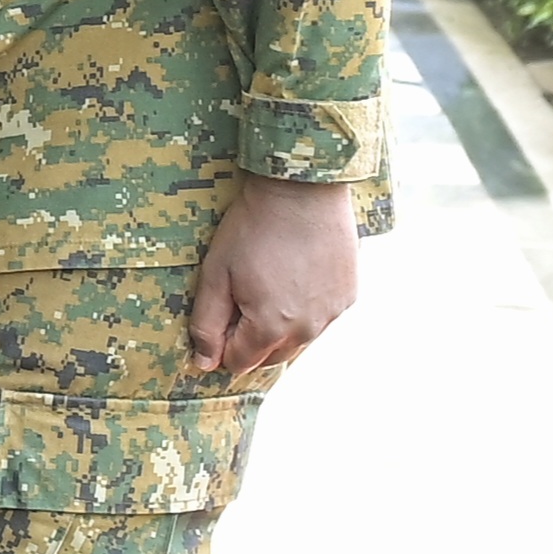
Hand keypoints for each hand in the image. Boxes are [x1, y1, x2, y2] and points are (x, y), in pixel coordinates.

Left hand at [188, 176, 358, 372]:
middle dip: (249, 339)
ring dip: (279, 326)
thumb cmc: (253, 228)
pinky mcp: (348, 296)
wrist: (302, 191)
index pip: (239, 361)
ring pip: (298, 340)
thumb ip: (207, 323)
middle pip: (270, 356)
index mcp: (271, 327)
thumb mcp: (216, 273)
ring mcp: (332, 314)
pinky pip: (321, 317)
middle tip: (239, 296)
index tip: (218, 311)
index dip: (221, 343)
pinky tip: (293, 277)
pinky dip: (305, 308)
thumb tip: (204, 363)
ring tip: (266, 284)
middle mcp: (307, 330)